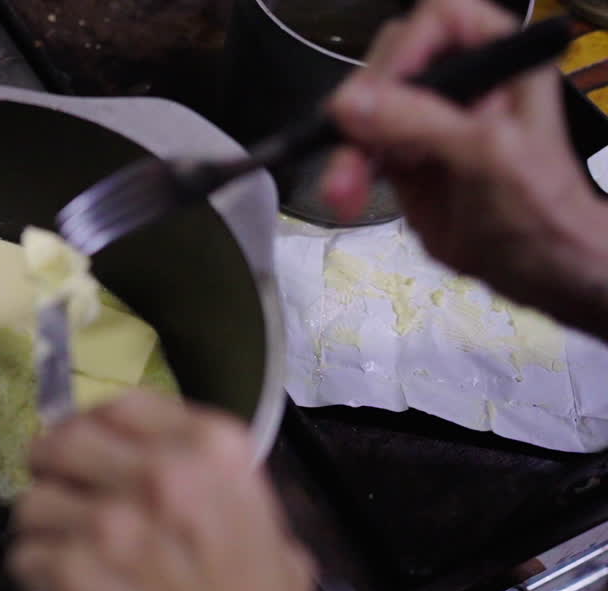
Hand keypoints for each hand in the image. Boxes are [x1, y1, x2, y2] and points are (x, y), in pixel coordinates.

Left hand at [9, 391, 328, 590]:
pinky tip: (58, 584)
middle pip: (64, 438)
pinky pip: (24, 553)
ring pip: (33, 498)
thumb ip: (211, 481)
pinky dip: (34, 570)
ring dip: (40, 524)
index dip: (96, 426)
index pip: (121, 404)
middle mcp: (159, 473)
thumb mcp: (264, 522)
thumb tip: (164, 462)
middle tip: (57, 486)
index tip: (90, 446)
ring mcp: (112, 522)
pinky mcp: (75, 572)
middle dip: (51, 464)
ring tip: (60, 546)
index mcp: (212, 450)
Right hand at [323, 0, 607, 339]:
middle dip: (365, 106)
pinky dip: (345, 172)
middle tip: (356, 142)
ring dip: (346, 149)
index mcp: (498, 57)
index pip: (437, 22)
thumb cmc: (538, 210)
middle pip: (389, 63)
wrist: (540, 272)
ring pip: (363, 109)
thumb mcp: (484, 157)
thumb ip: (417, 122)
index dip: (406, 53)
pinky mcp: (402, 156)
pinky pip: (357, 150)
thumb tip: (347, 104)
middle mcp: (459, 79)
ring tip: (344, 190)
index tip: (383, 95)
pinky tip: (346, 195)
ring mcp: (426, 118)